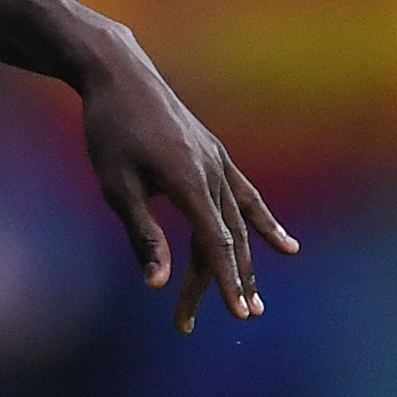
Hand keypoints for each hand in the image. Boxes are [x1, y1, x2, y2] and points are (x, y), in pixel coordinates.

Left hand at [75, 40, 298, 334]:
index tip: (240, 313)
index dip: (228, 281)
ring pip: (238, 222)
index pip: (215, 242)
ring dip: (246, 263)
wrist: (121, 75)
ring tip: (255, 302)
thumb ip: (142, 234)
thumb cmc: (110, 130)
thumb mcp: (116, 185)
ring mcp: (218, 161)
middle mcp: (212, 171)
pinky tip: (287, 247)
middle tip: (217, 321)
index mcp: (187, 180)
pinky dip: (265, 224)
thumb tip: (158, 283)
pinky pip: (247, 196)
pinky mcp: (216, 155)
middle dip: (224, 282)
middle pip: (225, 238)